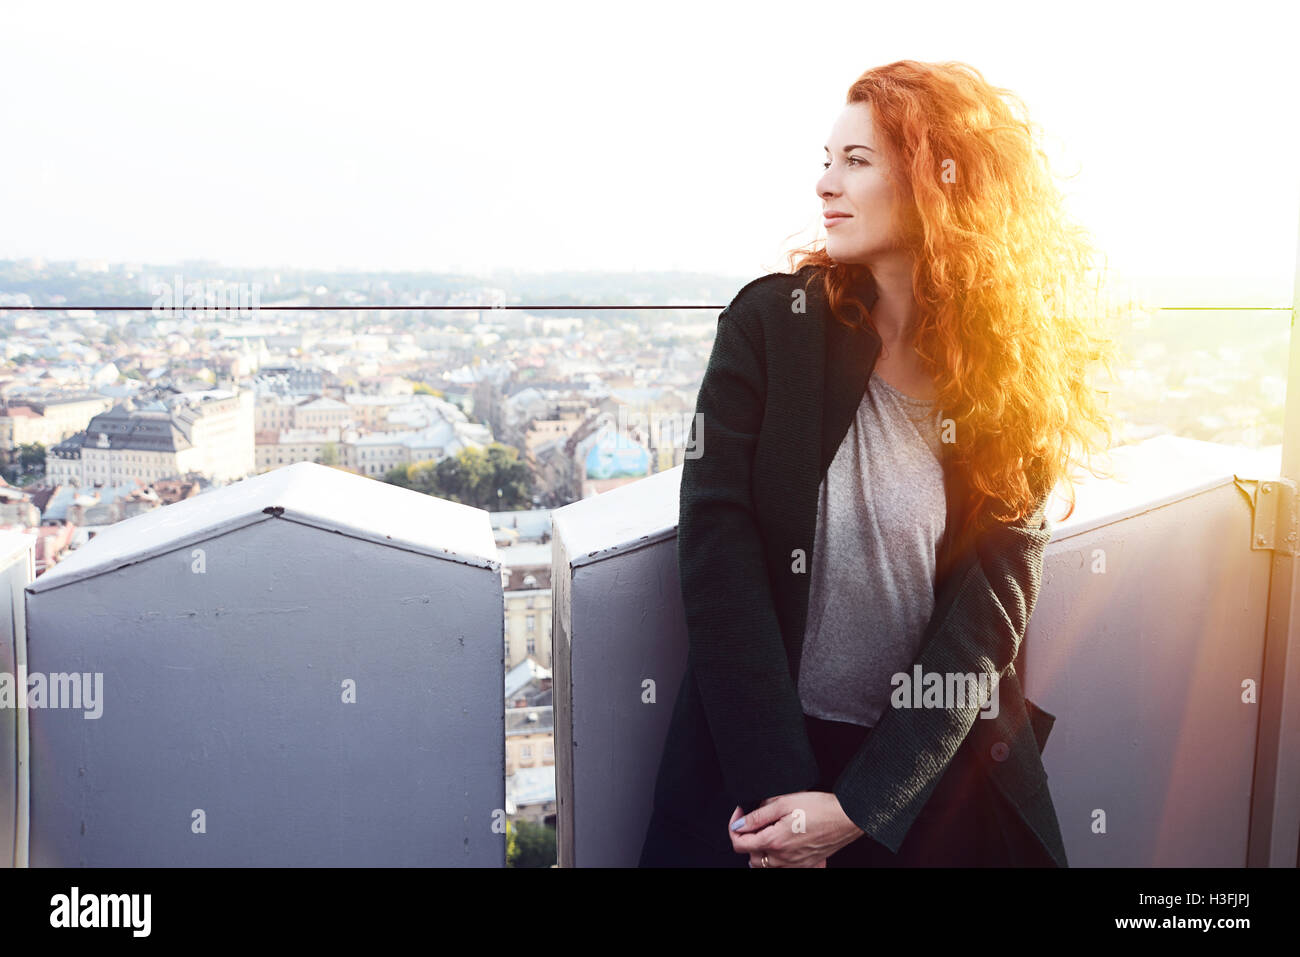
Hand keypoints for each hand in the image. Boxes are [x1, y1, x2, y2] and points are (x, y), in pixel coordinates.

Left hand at [728, 792, 864, 867]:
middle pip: (751, 856)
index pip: (739, 843)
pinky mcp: (805, 865)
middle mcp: (783, 858)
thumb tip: (738, 824)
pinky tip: (784, 843)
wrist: (846, 818)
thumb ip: (757, 816)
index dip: (734, 826)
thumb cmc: (820, 808)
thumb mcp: (783, 802)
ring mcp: (794, 864)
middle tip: (756, 820)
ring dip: (761, 850)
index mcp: (774, 841)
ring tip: (768, 830)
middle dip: (747, 838)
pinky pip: (783, 868)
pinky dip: (777, 858)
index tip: (740, 814)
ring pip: (765, 865)